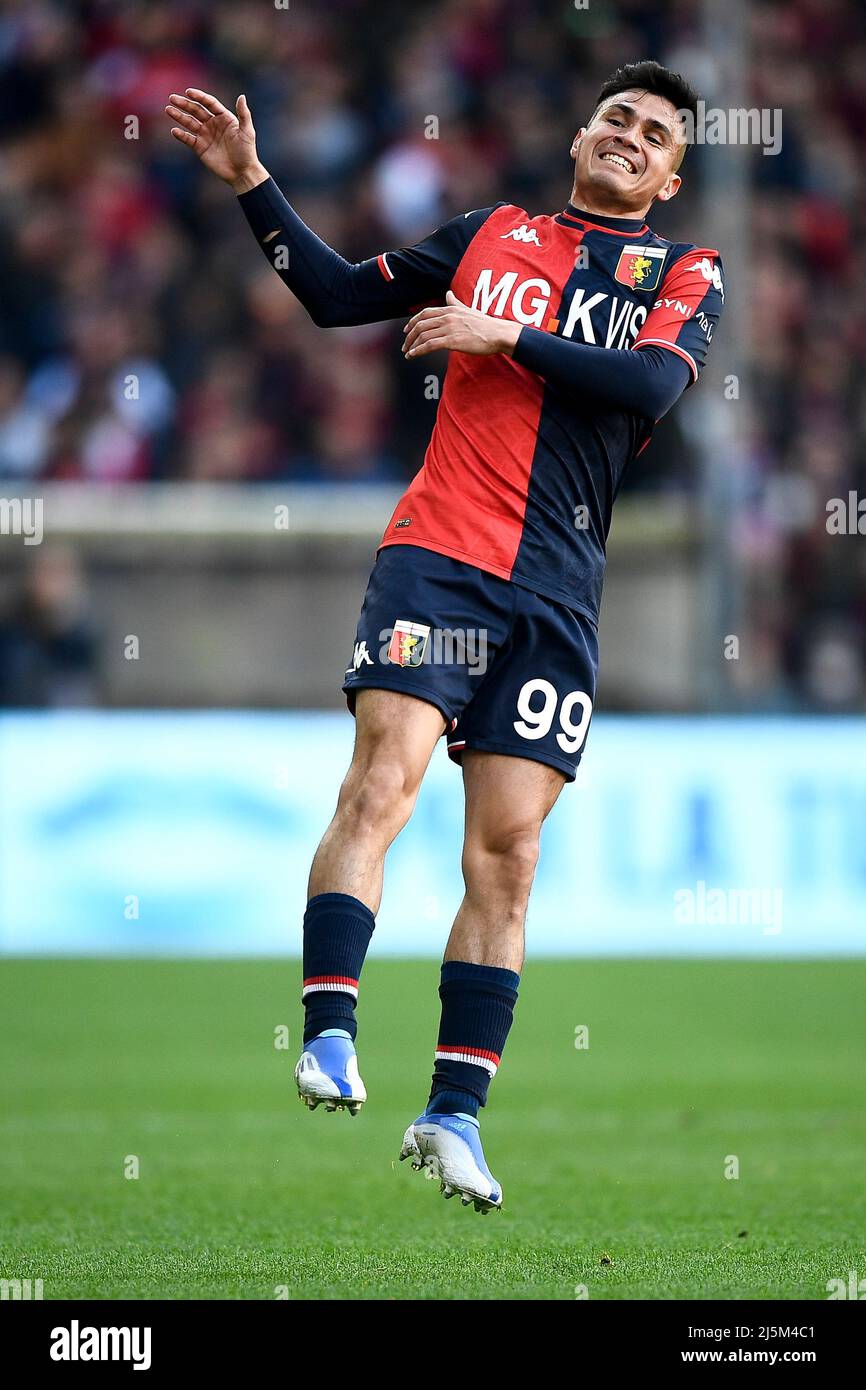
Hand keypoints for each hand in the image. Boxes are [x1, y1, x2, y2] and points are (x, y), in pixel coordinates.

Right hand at [165, 89, 267, 192]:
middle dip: (184, 104)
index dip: (199, 96)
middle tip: (172, 98)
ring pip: (189, 122)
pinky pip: (188, 139)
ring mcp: (206, 135)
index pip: (209, 103)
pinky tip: (174, 131)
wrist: (242, 173)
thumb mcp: (247, 132)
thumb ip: (244, 114)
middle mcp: (213, 124)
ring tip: (168, 110)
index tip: (188, 92)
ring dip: (179, 116)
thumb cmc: (247, 152)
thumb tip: (242, 96)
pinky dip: (181, 135)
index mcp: (224, 117)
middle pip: (196, 110)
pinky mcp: (200, 148)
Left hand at [402, 291, 520, 358]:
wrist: (497, 333)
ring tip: (408, 353)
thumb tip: (448, 294)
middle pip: (420, 325)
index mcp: (449, 310)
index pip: (424, 314)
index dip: (412, 322)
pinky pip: (429, 345)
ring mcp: (449, 329)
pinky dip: (418, 351)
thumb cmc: (485, 324)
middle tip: (405, 345)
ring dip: (412, 346)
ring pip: (423, 336)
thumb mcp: (467, 309)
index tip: (406, 330)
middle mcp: (447, 317)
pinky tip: (413, 355)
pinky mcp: (452, 341)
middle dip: (409, 336)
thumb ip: (455, 302)